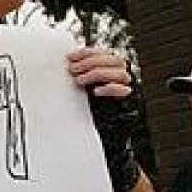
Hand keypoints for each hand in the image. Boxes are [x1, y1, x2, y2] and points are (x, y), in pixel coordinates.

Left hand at [70, 48, 141, 191]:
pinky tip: (95, 92)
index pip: (106, 53)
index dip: (90, 52)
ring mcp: (126, 91)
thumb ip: (79, 77)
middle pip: (116, 59)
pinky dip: (110, 88)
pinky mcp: (128, 104)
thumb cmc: (88, 115)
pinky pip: (125, 90)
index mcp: (110, 73)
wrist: (102, 140)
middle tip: (73, 70)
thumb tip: (64, 63)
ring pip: (121, 72)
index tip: (71, 57)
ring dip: (98, 72)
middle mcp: (121, 80)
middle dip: (92, 62)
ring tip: (79, 81)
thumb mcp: (81, 93)